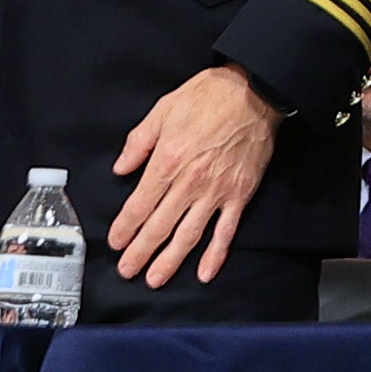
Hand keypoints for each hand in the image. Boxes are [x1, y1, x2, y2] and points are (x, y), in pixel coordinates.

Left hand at [108, 63, 278, 285]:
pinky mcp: (239, 195)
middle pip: (160, 226)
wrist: (254, 92)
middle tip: (127, 270)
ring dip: (170, 260)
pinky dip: (216, 254)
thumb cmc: (208, 97)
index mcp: (168, 160)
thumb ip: (139, 141)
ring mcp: (216, 192)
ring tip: (155, 279)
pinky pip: (226, 231)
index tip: (116, 242)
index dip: (125, 227)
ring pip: (189, 235)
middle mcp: (190, 182)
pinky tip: (205, 273)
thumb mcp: (164, 109)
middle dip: (140, 252)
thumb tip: (120, 167)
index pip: (140, 203)